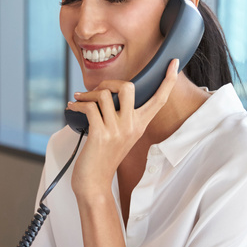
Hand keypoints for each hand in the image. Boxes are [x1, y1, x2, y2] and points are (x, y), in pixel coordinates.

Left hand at [66, 59, 178, 195]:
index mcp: (140, 125)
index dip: (168, 80)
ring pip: (105, 94)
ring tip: (80, 99)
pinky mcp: (100, 134)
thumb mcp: (120, 136)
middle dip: (110, 82)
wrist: (94, 183)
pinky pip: (90, 107)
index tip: (173, 63)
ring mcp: (117, 130)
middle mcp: (132, 126)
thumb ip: (122, 116)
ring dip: (88, 94)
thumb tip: (109, 92)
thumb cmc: (103, 158)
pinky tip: (72, 106)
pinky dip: (78, 104)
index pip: (159, 99)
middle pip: (130, 87)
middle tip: (97, 91)